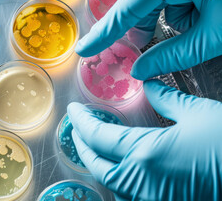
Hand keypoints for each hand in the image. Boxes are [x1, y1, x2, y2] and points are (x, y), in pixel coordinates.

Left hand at [69, 80, 221, 199]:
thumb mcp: (198, 113)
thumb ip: (166, 98)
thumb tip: (149, 83)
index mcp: (145, 153)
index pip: (99, 137)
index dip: (82, 122)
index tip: (74, 110)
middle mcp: (141, 180)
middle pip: (97, 165)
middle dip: (82, 146)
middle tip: (78, 129)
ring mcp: (152, 197)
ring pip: (111, 182)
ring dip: (99, 164)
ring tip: (96, 146)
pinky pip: (130, 193)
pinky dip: (118, 178)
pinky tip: (123, 165)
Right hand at [76, 0, 221, 80]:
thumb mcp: (218, 33)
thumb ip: (174, 54)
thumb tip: (140, 70)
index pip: (129, 7)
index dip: (105, 32)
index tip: (85, 49)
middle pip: (143, 4)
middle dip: (146, 30)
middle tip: (142, 55)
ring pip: (163, 4)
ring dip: (174, 24)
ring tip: (202, 30)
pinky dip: (187, 16)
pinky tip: (206, 21)